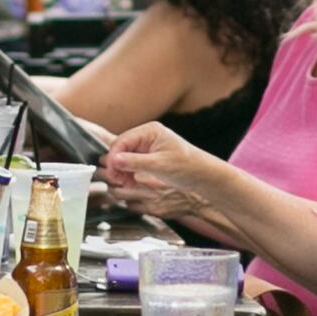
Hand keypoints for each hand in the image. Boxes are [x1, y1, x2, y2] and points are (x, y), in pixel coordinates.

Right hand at [98, 120, 214, 222]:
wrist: (203, 175)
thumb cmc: (187, 167)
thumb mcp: (160, 165)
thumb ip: (136, 162)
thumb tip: (114, 159)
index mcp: (150, 131)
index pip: (122, 141)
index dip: (114, 157)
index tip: (113, 173)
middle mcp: (147, 135)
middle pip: (121, 148)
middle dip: (117, 165)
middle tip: (119, 181)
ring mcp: (148, 145)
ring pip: (124, 156)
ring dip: (122, 170)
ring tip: (127, 183)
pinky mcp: (149, 156)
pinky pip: (131, 162)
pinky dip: (128, 172)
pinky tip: (131, 182)